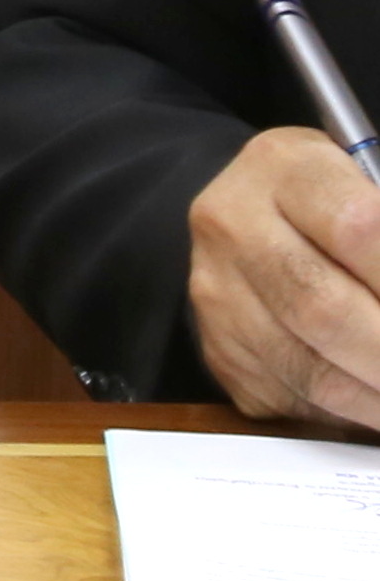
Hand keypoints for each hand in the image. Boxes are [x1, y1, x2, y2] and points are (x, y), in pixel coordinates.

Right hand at [189, 127, 379, 426]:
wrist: (249, 217)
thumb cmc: (336, 203)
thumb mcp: (374, 184)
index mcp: (283, 167)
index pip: (359, 227)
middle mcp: (232, 226)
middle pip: (324, 307)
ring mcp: (217, 292)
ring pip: (308, 366)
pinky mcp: (219, 348)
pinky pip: (293, 396)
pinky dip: (356, 413)